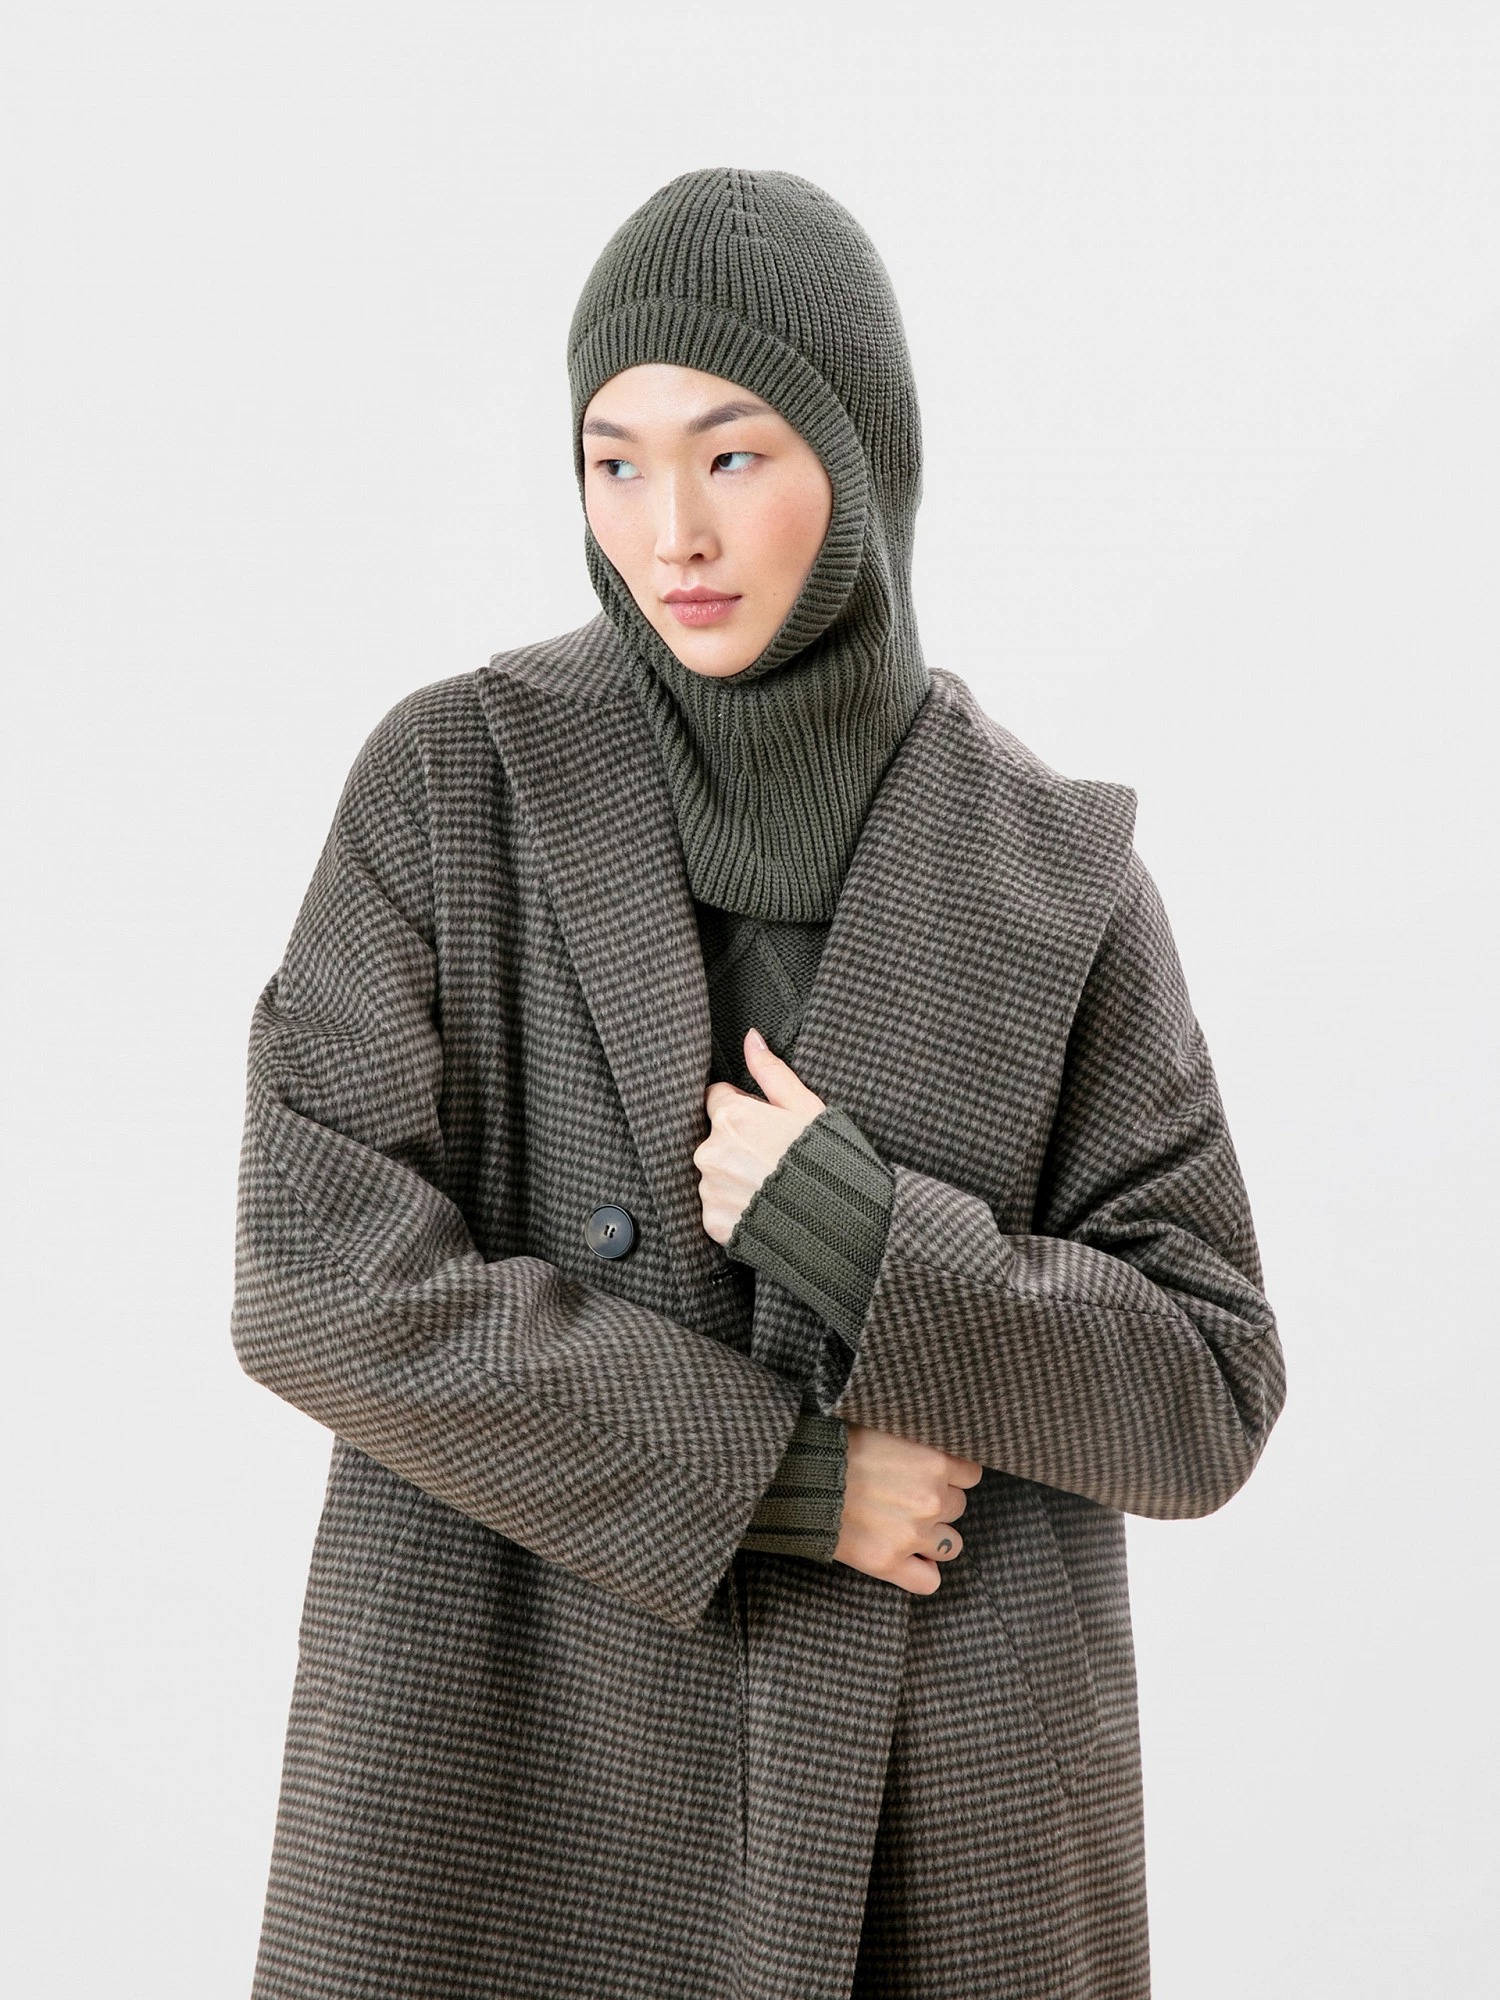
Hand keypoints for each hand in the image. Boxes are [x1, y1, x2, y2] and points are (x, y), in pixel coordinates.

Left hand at [694, 1028, 826, 1245]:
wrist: (838, 1221)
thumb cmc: (827, 1160)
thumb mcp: (805, 1107)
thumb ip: (771, 1071)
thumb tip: (751, 1038)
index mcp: (732, 1117)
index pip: (718, 1098)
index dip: (744, 1106)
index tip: (765, 1122)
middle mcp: (711, 1152)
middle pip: (715, 1138)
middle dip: (738, 1143)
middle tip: (773, 1158)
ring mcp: (711, 1190)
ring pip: (715, 1174)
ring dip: (735, 1176)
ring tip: (772, 1186)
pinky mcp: (714, 1223)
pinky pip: (718, 1210)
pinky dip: (736, 1209)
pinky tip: (764, 1208)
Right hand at [834, 1424, 983, 1593]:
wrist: (799, 1475)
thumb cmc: (836, 1443)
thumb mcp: (885, 1426)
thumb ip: (916, 1443)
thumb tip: (929, 1451)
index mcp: (934, 1460)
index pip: (970, 1475)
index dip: (950, 1476)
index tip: (930, 1476)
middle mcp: (931, 1498)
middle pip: (958, 1508)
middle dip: (936, 1504)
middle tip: (905, 1498)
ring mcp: (912, 1534)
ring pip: (951, 1545)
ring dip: (933, 1538)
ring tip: (904, 1528)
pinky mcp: (888, 1562)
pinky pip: (929, 1581)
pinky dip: (922, 1573)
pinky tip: (907, 1560)